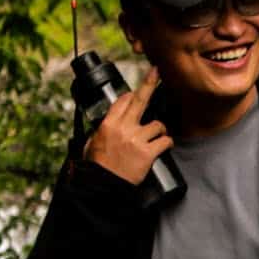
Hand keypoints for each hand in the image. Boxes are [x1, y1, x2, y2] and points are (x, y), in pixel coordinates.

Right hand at [83, 67, 168, 184]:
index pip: (123, 102)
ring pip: (158, 124)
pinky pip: (165, 140)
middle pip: (139, 100)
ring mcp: (136, 139)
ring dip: (159, 131)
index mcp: (107, 125)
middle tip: (156, 71)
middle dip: (148, 83)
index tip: (135, 94)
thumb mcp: (92, 144)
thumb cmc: (97, 167)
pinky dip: (167, 143)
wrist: (104, 187)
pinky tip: (164, 147)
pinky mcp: (148, 152)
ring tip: (154, 140)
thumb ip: (101, 131)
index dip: (131, 97)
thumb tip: (106, 126)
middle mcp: (123, 128)